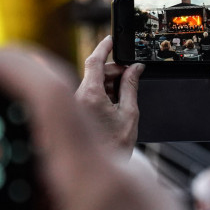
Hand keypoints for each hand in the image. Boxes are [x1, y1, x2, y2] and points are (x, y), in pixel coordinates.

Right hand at [0, 48, 209, 209]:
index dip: (11, 67)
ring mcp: (137, 182)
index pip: (52, 96)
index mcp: (94, 182)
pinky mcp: (144, 199)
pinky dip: (61, 163)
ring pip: (80, 135)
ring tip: (2, 162)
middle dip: (15, 91)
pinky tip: (46, 204)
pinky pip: (96, 163)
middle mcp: (120, 171)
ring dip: (38, 132)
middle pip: (64, 105)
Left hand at [75, 36, 143, 155]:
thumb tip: (135, 69)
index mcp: (90, 95)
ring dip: (109, 84)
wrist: (100, 170)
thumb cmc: (114, 147)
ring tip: (125, 97)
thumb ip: (131, 87)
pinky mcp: (76, 112)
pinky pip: (88, 94)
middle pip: (95, 72)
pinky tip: (115, 105)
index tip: (112, 39)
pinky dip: (102, 94)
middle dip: (113, 71)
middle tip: (131, 74)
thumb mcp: (129, 114)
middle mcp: (78, 98)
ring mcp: (75, 105)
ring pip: (92, 83)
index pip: (94, 61)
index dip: (104, 47)